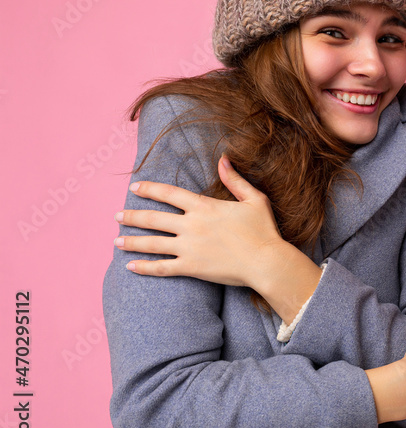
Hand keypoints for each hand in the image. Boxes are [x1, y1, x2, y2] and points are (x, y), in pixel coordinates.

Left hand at [114, 155, 286, 290]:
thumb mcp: (254, 199)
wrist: (267, 262)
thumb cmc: (264, 230)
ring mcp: (189, 248)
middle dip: (131, 216)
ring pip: (152, 244)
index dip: (149, 189)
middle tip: (116, 216)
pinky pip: (162, 268)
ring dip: (131, 242)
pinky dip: (145, 268)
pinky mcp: (191, 268)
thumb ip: (235, 180)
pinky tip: (130, 266)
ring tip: (116, 241)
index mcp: (204, 207)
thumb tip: (223, 159)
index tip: (134, 187)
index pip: (169, 194)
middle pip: (153, 219)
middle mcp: (191, 226)